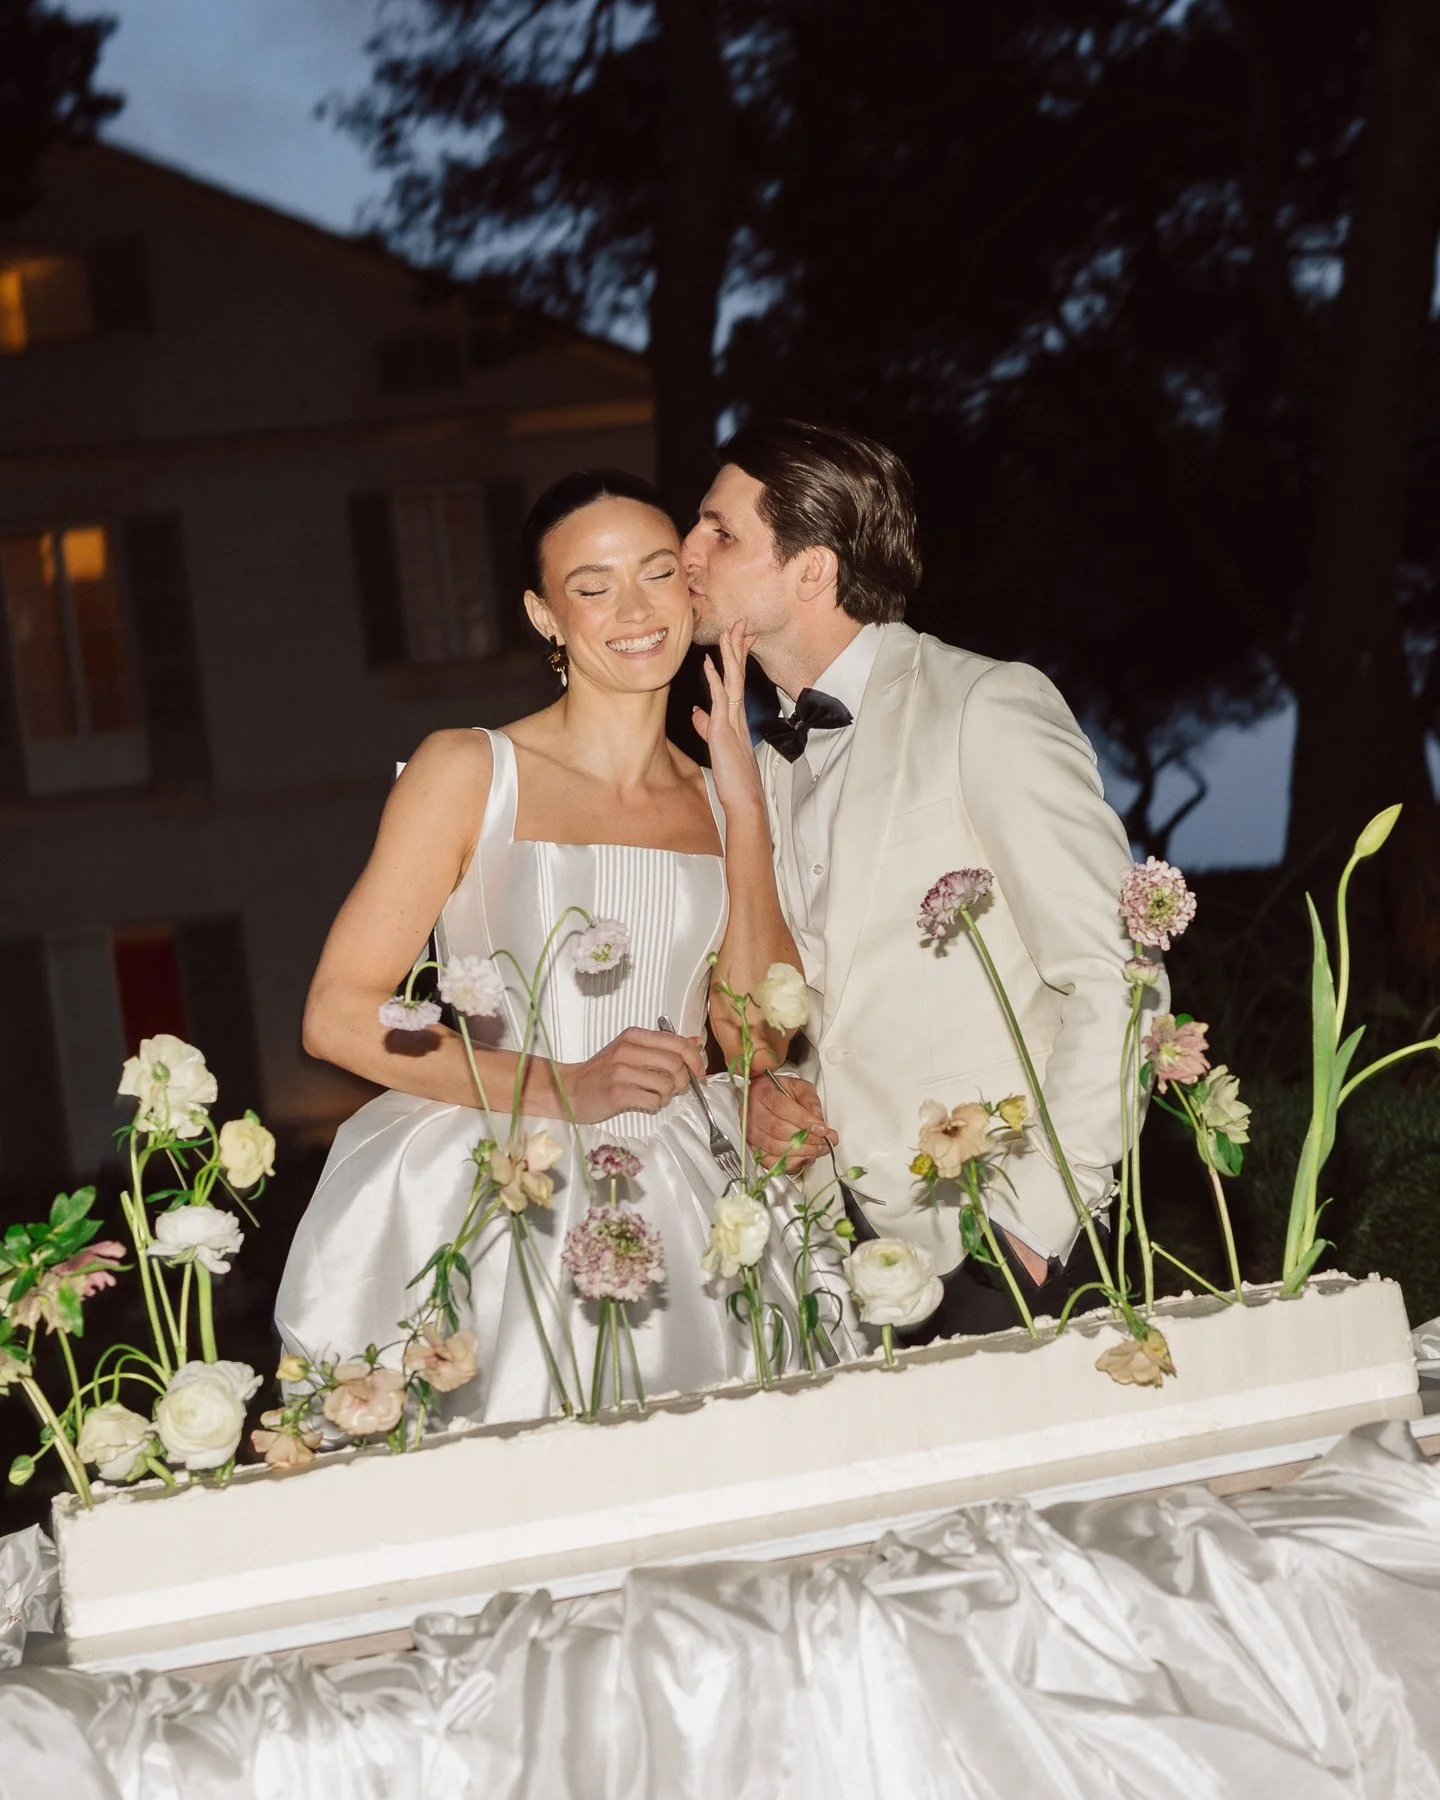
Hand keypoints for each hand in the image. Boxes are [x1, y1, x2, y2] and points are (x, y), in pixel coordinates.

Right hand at [562, 1027, 705, 1122]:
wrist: (570, 1089)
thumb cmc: (604, 1072)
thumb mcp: (632, 1050)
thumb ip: (663, 1045)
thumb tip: (696, 1042)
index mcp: (634, 1036)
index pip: (677, 1042)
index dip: (695, 1059)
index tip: (698, 1072)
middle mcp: (628, 1049)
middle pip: (676, 1064)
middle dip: (682, 1081)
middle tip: (674, 1087)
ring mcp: (621, 1070)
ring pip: (667, 1084)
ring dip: (667, 1095)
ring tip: (654, 1094)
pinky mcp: (617, 1092)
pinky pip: (654, 1101)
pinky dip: (655, 1105)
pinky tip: (643, 1101)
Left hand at [692, 621, 763, 817]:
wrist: (745, 798)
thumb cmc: (734, 777)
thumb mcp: (717, 746)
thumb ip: (707, 726)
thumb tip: (697, 711)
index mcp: (736, 717)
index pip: (738, 680)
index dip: (739, 658)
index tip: (742, 637)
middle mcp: (738, 714)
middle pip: (739, 673)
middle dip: (739, 646)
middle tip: (741, 622)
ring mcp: (732, 720)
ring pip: (733, 680)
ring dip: (730, 654)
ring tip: (729, 631)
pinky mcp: (723, 729)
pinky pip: (719, 699)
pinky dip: (715, 679)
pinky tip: (709, 663)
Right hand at [746, 1074, 835, 1171]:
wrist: (768, 1099)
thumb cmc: (782, 1092)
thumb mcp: (800, 1087)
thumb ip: (810, 1100)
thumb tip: (817, 1117)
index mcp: (762, 1091)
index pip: (781, 1107)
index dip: (803, 1120)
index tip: (821, 1128)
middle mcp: (751, 1111)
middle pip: (778, 1130)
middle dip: (806, 1138)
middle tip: (825, 1140)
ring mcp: (750, 1131)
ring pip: (775, 1147)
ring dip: (802, 1151)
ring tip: (819, 1149)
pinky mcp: (753, 1148)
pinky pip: (770, 1161)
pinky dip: (790, 1163)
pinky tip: (805, 1158)